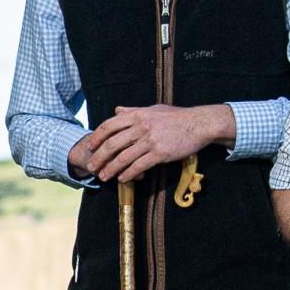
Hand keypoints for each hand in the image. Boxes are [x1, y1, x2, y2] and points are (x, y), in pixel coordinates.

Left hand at [72, 104, 231, 183]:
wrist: (199, 124)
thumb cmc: (176, 117)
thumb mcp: (153, 109)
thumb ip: (133, 111)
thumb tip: (116, 110)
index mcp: (137, 115)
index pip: (109, 126)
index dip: (97, 137)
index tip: (90, 147)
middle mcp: (141, 127)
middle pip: (112, 144)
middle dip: (99, 157)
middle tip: (92, 167)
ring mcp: (150, 141)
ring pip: (123, 158)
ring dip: (111, 170)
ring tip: (104, 177)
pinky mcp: (160, 153)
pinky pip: (139, 166)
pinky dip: (129, 174)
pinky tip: (123, 180)